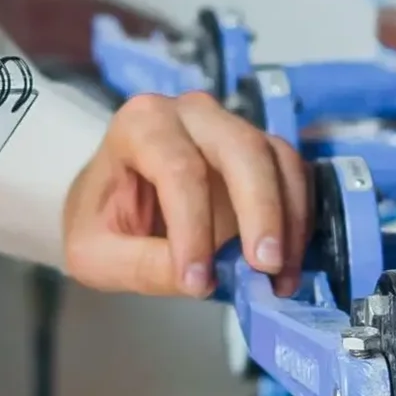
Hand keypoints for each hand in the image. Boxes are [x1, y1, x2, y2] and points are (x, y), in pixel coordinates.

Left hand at [60, 91, 308, 299]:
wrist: (112, 208)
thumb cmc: (99, 222)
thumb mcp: (96, 254)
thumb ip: (141, 265)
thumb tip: (201, 279)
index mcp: (140, 124)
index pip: (178, 170)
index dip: (193, 228)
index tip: (197, 282)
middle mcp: (190, 113)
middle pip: (241, 149)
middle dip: (260, 210)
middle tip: (265, 267)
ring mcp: (231, 127)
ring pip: (277, 159)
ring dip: (289, 219)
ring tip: (280, 277)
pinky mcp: (260, 152)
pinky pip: (294, 174)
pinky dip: (299, 219)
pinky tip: (288, 264)